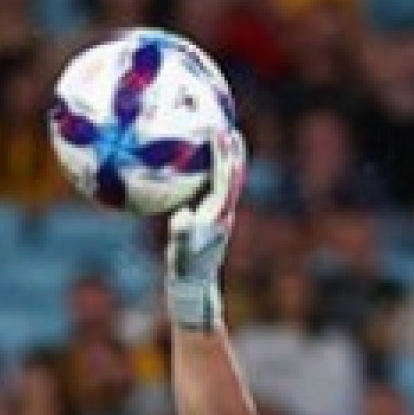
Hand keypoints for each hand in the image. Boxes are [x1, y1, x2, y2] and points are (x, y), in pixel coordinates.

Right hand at [165, 125, 246, 330]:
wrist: (195, 289)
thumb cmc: (186, 272)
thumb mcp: (182, 253)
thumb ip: (183, 234)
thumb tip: (182, 216)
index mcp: (219, 213)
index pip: (224, 176)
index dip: (222, 152)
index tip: (218, 129)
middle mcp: (223, 211)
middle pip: (231, 172)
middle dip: (230, 149)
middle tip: (225, 124)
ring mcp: (218, 216)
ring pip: (224, 181)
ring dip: (223, 160)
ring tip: (217, 141)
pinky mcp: (210, 222)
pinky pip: (210, 191)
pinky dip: (208, 176)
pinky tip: (195, 172)